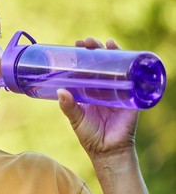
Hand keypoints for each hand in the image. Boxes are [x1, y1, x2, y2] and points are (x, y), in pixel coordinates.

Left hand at [57, 37, 139, 157]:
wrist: (108, 151)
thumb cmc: (90, 136)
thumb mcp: (76, 119)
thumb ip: (68, 106)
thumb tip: (60, 91)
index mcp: (90, 91)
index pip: (87, 68)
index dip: (83, 55)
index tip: (76, 45)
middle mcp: (104, 88)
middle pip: (101, 63)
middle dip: (95, 50)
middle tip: (86, 42)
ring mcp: (118, 90)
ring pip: (116, 67)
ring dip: (112, 52)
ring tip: (104, 43)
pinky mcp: (130, 96)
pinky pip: (132, 78)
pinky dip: (130, 65)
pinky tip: (125, 54)